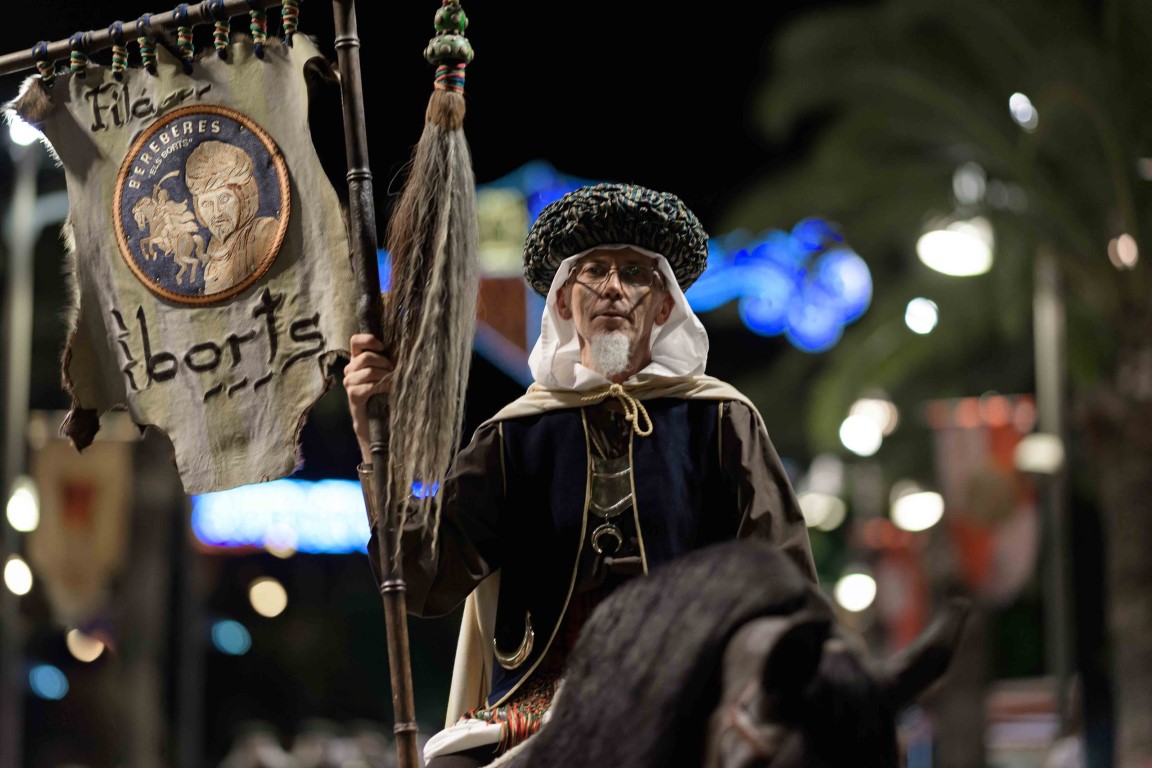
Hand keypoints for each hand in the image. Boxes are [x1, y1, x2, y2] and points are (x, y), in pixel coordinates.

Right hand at [343, 333, 394, 463]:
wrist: (374, 417)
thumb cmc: (384, 390)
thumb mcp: (385, 370)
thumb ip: (386, 358)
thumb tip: (404, 345)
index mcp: (357, 359)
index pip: (355, 341)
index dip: (369, 340)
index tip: (383, 347)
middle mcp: (350, 369)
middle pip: (366, 357)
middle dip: (384, 363)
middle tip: (394, 371)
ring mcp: (349, 382)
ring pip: (369, 371)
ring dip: (385, 376)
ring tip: (393, 382)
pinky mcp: (353, 395)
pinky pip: (369, 386)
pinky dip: (383, 387)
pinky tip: (389, 390)